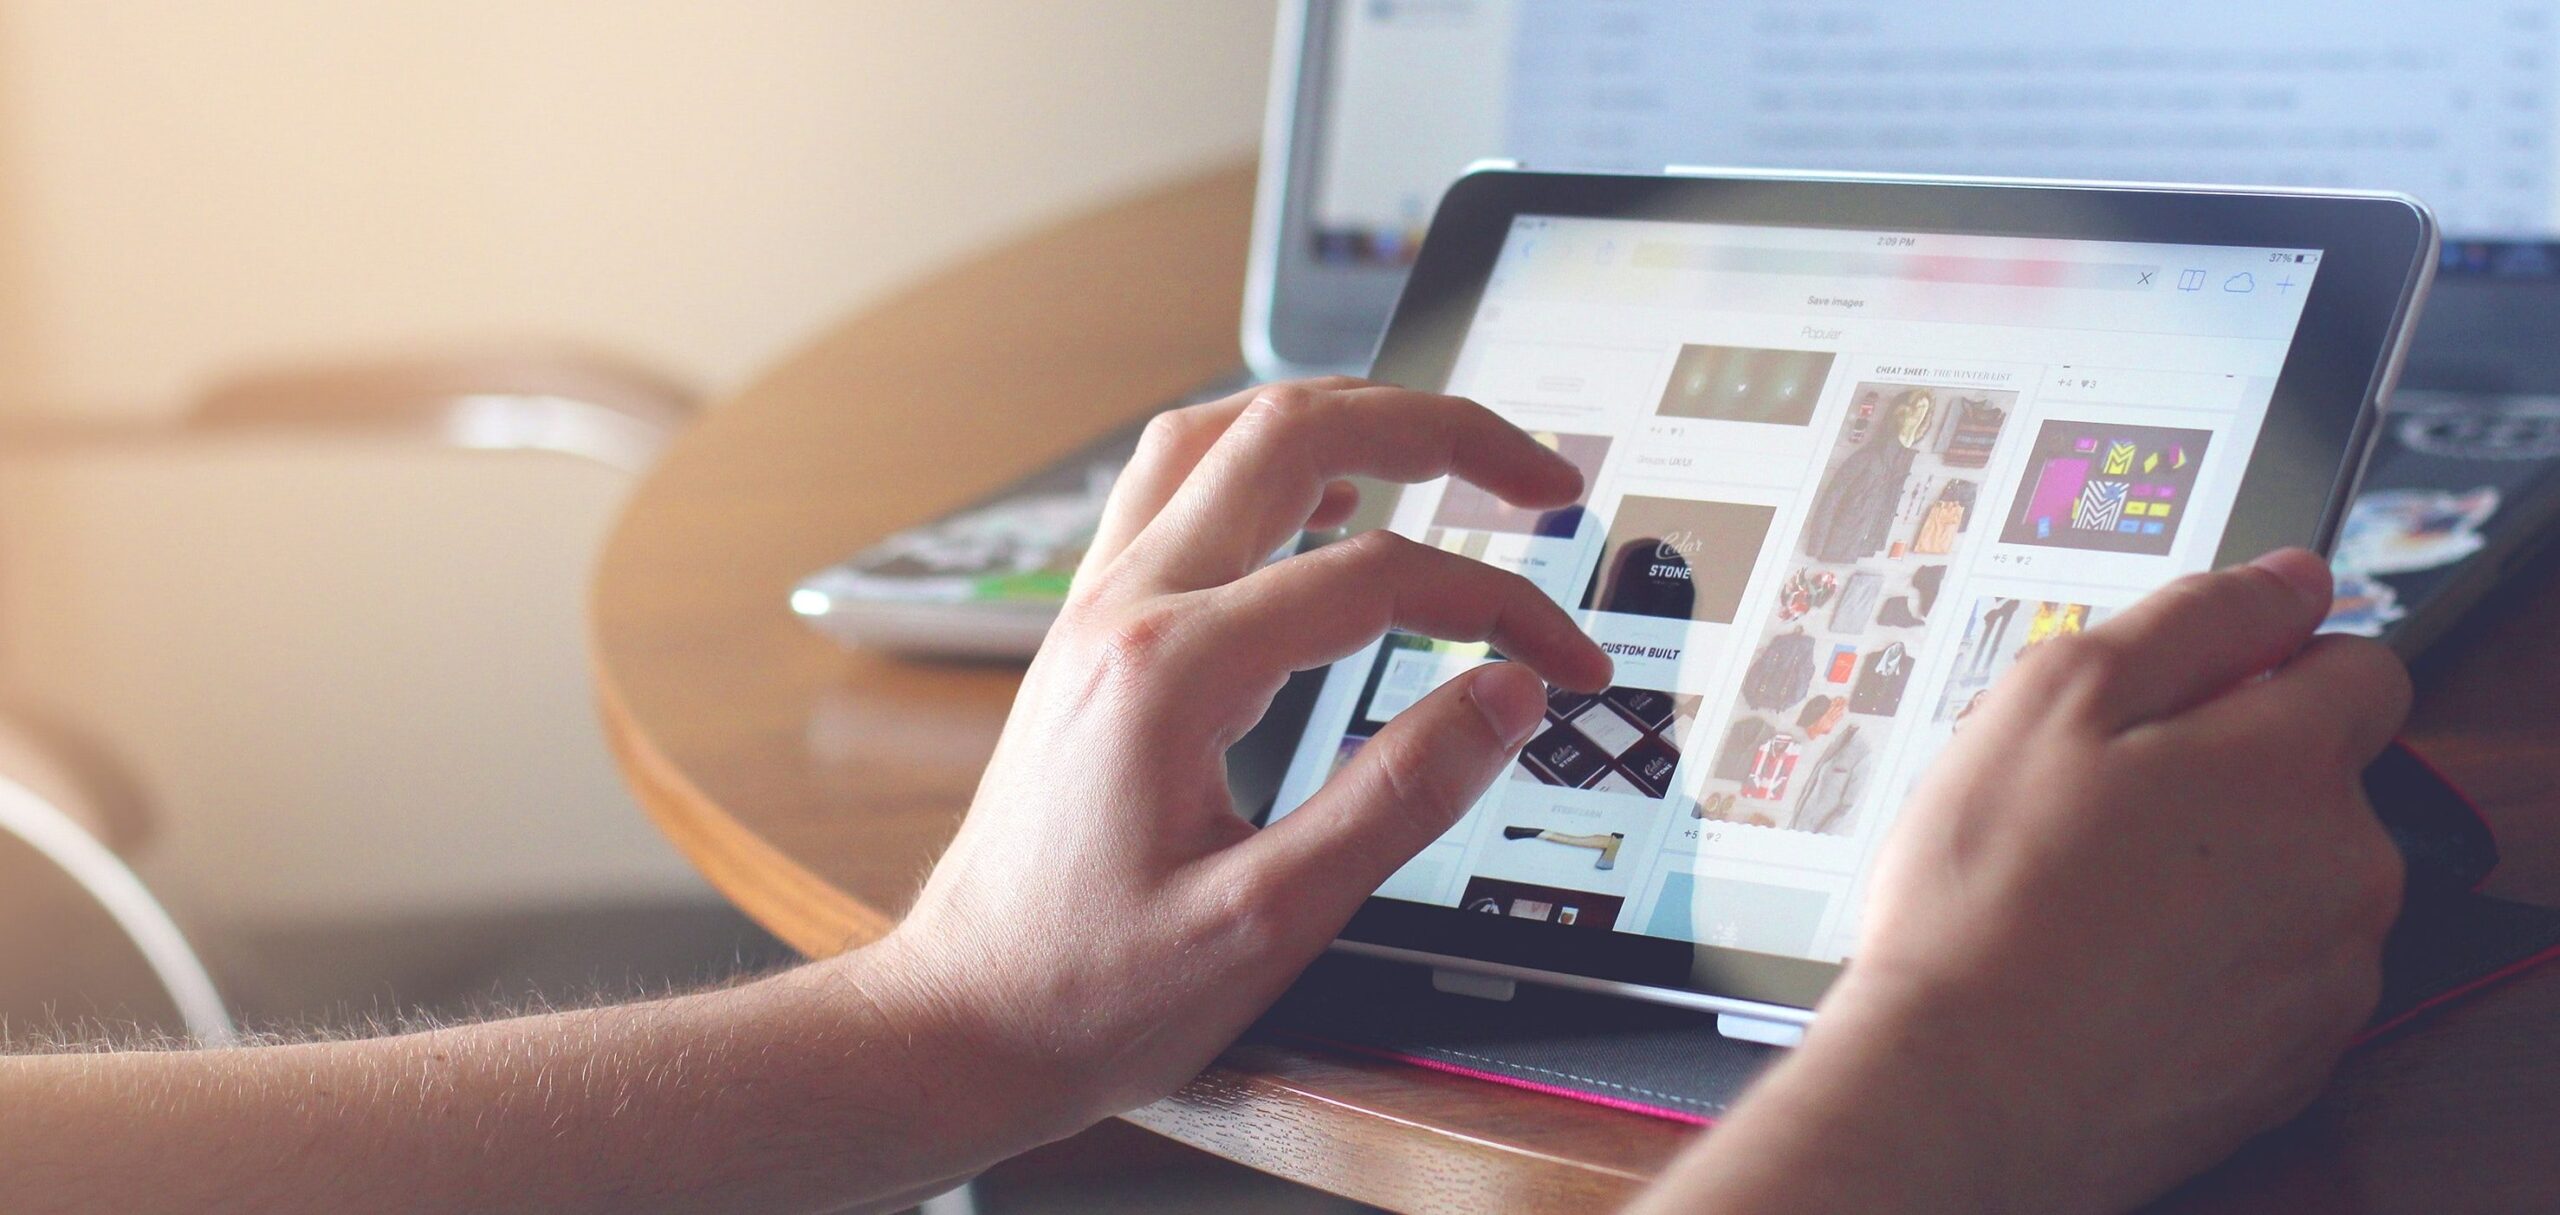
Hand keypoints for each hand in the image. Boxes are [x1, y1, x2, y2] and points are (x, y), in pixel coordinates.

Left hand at [879, 378, 1612, 1138]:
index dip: (1498, 602)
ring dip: (1344, 419)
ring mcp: (1096, 609)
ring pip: (1219, 432)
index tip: (1565, 659)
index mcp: (1171, 670)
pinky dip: (1266, 462)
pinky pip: (1174, 487)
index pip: (1376, 576)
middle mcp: (1123, 608)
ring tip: (1440, 450)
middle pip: (1291, 432)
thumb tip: (1504, 699)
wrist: (960, 1022)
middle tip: (1538, 477)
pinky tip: (1323, 503)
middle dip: (1436, 429)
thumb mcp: (1268, 923)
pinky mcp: (1089, 634)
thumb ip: (1397, 799)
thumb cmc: (1090, 989)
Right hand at [1637, 551, 2410, 1214]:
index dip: (2262, 665)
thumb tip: (2289, 581)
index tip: (2180, 701)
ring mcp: (2331, 970)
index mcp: (2293, 759)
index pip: (2357, 663)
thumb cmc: (1991, 898)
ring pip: (2299, 880)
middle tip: (2100, 807)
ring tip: (2096, 896)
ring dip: (2225, 872)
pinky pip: (2277, 975)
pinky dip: (2216, 963)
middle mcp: (2347, 863)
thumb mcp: (2051, 699)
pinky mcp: (2299, 1057)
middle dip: (2231, 776)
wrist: (1967, 1088)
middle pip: (2323, 778)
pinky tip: (2119, 967)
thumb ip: (2192, 621)